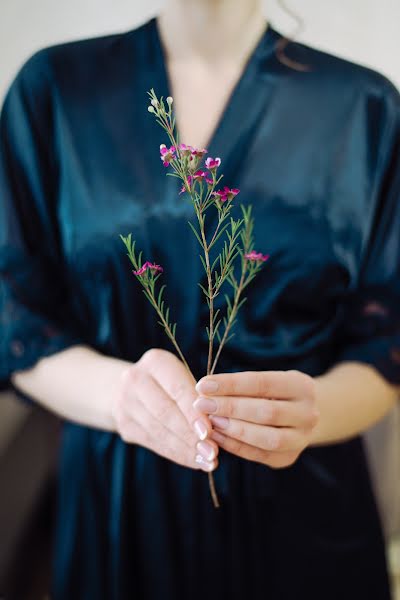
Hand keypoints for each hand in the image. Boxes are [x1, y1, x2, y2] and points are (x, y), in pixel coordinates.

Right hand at [112, 348, 218, 471]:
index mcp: (155, 361)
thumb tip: (217, 426)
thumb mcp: (183, 378)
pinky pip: (153, 442)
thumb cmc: (170, 382)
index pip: (177, 390)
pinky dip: (175, 454)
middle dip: (191, 435)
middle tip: (212, 452)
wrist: (129, 387)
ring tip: (207, 461)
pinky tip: (193, 461)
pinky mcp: (123, 424)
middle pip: (166, 412)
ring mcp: (125, 402)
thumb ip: (197, 397)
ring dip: (185, 449)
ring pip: (159, 431)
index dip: (194, 413)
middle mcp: (135, 379)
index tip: (210, 432)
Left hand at [193, 370, 318, 467]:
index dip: (230, 384)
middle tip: (201, 404)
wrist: (301, 414)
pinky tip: (216, 436)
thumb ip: (242, 386)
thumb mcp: (267, 381)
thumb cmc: (275, 392)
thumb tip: (206, 390)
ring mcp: (301, 439)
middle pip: (266, 412)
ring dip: (233, 430)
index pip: (262, 383)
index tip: (203, 384)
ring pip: (267, 438)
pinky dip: (235, 446)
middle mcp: (307, 414)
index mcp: (302, 386)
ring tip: (209, 422)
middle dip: (229, 408)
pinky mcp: (288, 458)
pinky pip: (259, 455)